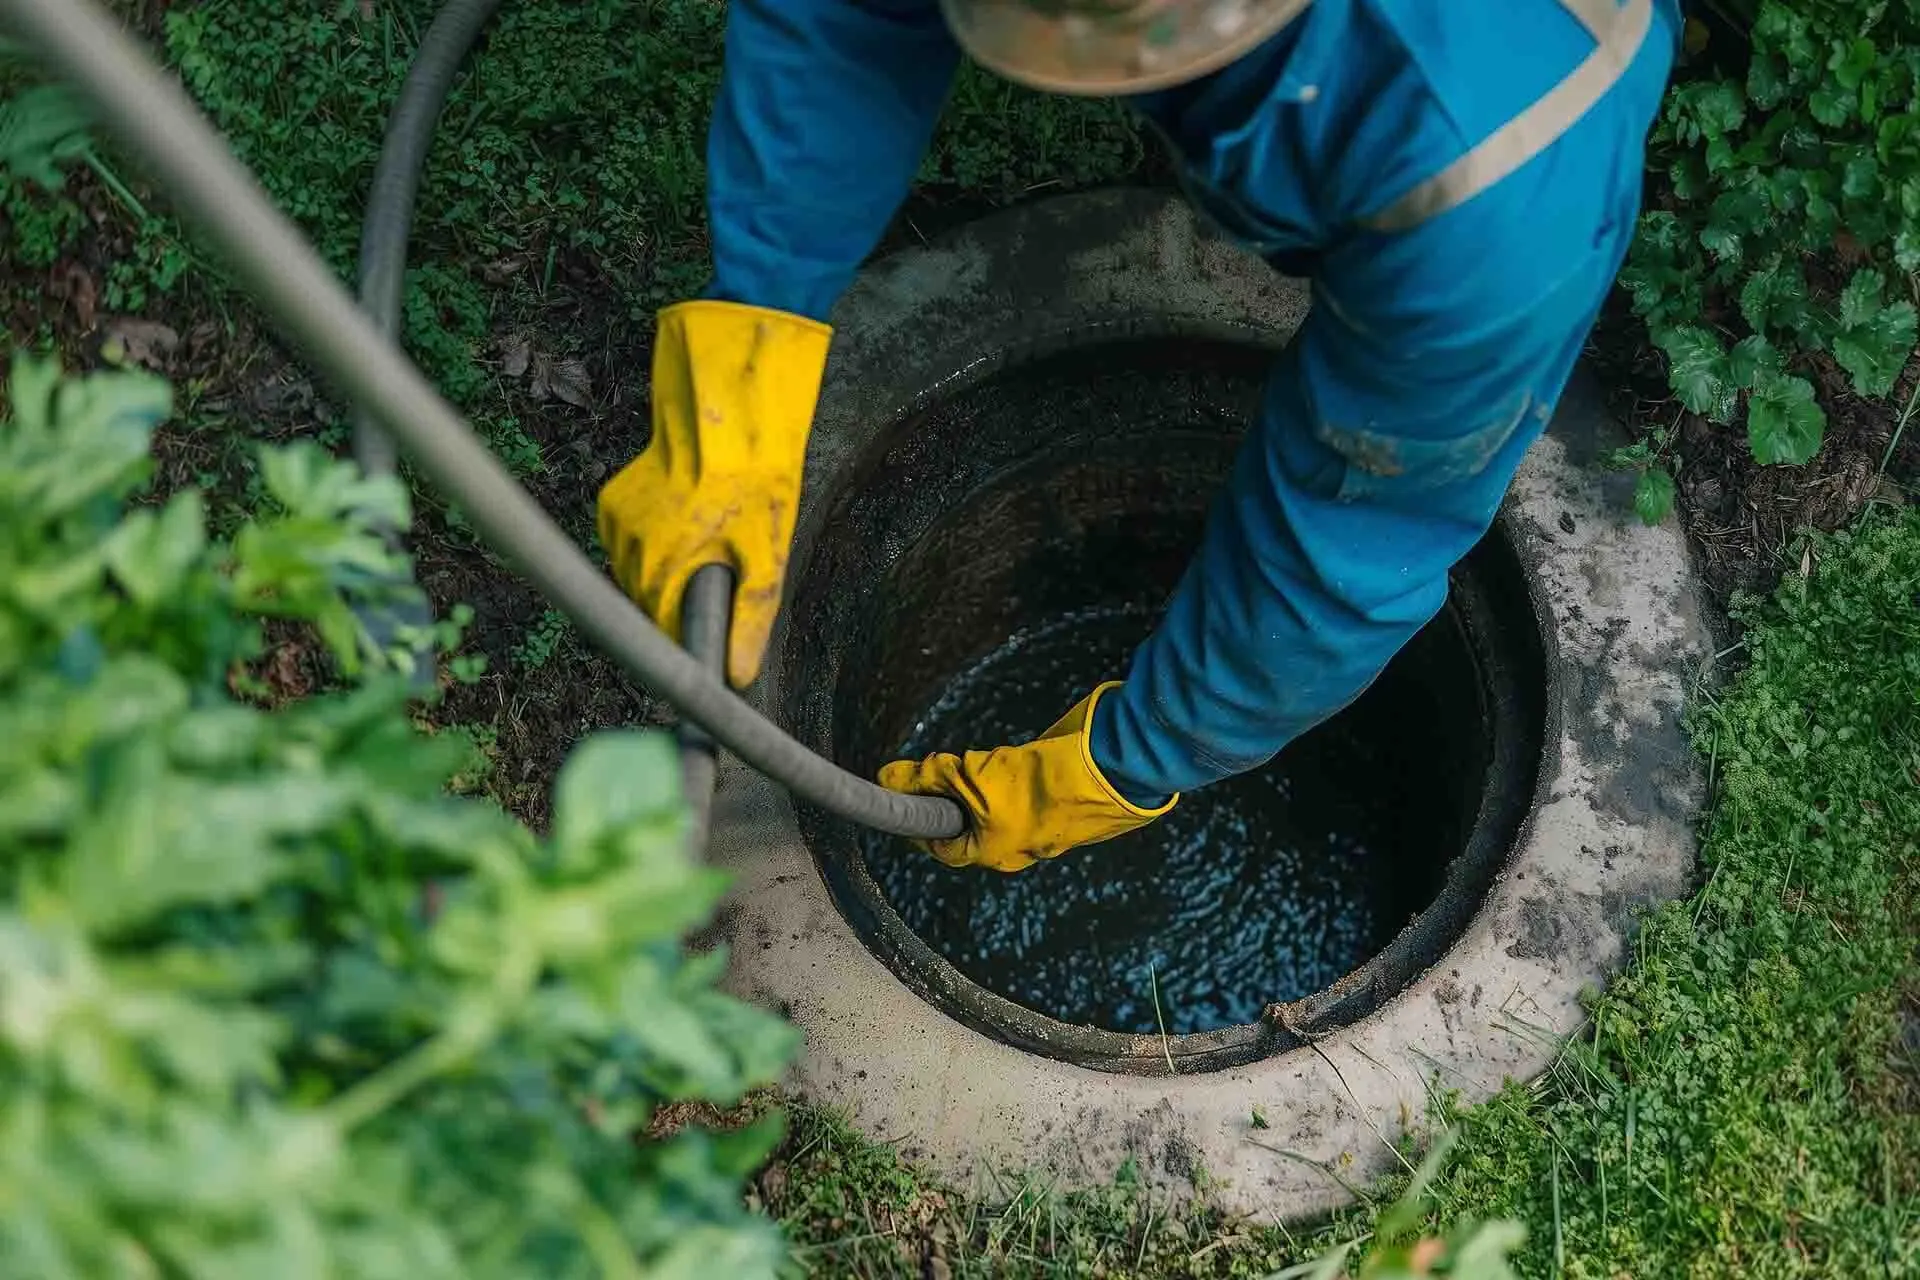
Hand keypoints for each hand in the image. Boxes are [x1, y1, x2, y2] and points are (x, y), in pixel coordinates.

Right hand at [596, 300, 831, 687]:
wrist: (729, 415)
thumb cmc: (754, 483)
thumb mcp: (766, 555)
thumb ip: (750, 619)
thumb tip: (738, 676)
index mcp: (663, 567)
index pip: (662, 633)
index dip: (688, 639)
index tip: (707, 641)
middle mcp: (627, 548)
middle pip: (647, 603)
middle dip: (679, 601)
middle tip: (718, 577)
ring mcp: (615, 523)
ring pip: (636, 574)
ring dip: (665, 572)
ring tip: (704, 545)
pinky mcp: (610, 503)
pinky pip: (628, 544)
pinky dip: (652, 545)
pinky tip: (684, 526)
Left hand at [877, 683, 1177, 871]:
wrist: (1111, 769)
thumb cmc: (1045, 786)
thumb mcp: (977, 779)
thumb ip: (933, 779)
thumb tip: (889, 777)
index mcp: (994, 852)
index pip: (940, 842)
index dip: (920, 812)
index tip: (906, 786)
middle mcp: (1016, 845)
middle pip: (969, 821)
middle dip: (955, 791)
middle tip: (948, 764)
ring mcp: (1041, 825)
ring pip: (997, 804)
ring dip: (986, 779)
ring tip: (990, 758)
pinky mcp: (1061, 802)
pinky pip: (1025, 791)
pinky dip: (1015, 773)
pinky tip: (1019, 758)